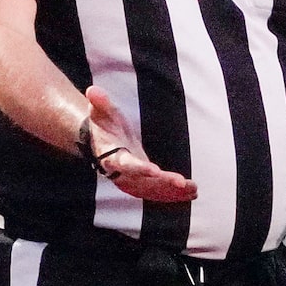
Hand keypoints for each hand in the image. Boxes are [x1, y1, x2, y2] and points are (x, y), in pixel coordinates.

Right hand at [77, 85, 196, 202]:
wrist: (101, 140)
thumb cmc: (103, 125)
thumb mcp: (101, 111)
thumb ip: (100, 102)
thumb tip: (92, 90)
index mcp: (110, 156)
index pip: (125, 164)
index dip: (138, 168)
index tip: (153, 170)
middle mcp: (120, 173)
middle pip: (142, 181)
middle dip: (162, 183)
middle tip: (181, 182)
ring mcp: (131, 181)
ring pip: (152, 190)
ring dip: (172, 192)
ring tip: (193, 190)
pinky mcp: (141, 183)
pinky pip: (157, 193)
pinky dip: (173, 195)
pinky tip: (191, 194)